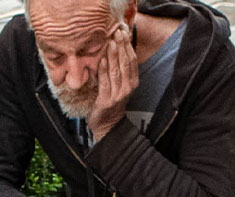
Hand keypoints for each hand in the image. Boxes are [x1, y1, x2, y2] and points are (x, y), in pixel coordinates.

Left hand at [88, 22, 138, 140]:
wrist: (107, 125)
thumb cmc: (111, 102)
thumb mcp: (118, 85)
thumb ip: (118, 70)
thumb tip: (114, 49)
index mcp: (132, 82)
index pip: (132, 60)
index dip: (128, 46)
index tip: (124, 32)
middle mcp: (128, 87)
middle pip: (126, 63)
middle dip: (122, 47)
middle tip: (118, 33)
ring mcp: (118, 94)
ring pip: (117, 71)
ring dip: (114, 56)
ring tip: (111, 42)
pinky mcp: (107, 100)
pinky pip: (106, 82)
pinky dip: (104, 71)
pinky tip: (102, 60)